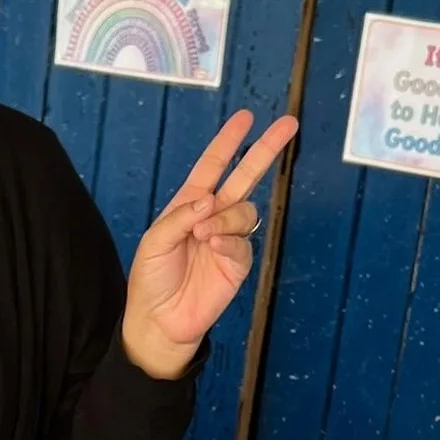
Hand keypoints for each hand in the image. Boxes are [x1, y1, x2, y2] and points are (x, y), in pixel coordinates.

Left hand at [121, 110, 300, 380]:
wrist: (160, 321)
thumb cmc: (151, 279)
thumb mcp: (154, 242)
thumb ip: (180, 217)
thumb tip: (209, 200)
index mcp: (189, 204)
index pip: (212, 166)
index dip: (228, 142)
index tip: (246, 117)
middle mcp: (213, 216)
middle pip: (245, 176)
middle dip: (265, 150)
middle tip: (288, 125)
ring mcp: (228, 238)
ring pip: (245, 210)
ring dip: (227, 217)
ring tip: (204, 235)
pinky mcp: (238, 263)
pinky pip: (243, 242)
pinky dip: (229, 241)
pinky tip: (213, 248)